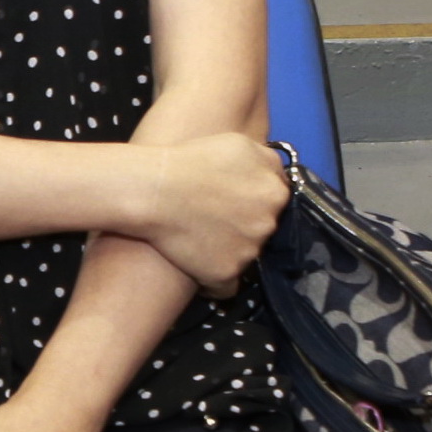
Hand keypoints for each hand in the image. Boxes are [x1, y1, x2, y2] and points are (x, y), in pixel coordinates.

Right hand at [139, 134, 286, 295]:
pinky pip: (227, 287)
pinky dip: (214, 282)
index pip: (275, 203)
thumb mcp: (240, 144)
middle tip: (213, 217)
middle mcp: (269, 224)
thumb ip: (268, 162)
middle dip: (244, 226)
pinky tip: (198, 267)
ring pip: (246, 257)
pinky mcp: (226, 274)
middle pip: (263, 230)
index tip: (230, 201)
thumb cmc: (190, 161)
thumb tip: (278, 179)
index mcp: (276, 193)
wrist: (153, 191)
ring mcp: (249, 252)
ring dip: (229, 251)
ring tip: (199, 238)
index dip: (252, 201)